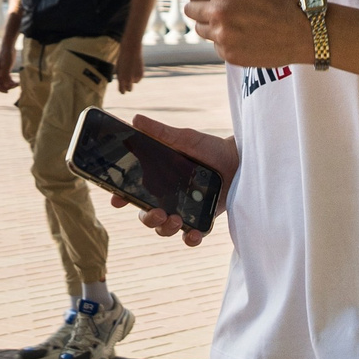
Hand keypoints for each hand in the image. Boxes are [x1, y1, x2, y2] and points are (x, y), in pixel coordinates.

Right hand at [0, 34, 17, 94]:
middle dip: (7, 86)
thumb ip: (5, 75)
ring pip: (3, 82)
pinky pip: (6, 78)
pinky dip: (11, 81)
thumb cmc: (6, 55)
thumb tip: (6, 85)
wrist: (9, 46)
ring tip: (17, 84)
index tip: (8, 92)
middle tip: (15, 86)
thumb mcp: (6, 65)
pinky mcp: (4, 70)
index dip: (0, 89)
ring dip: (10, 84)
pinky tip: (17, 81)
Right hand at [109, 115, 239, 247]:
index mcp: (159, 178)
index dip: (122, 198)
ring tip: (175, 220)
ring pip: (165, 228)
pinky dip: (190, 239)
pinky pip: (192, 236)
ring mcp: (184, 209)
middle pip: (147, 215)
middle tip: (157, 212)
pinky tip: (193, 234)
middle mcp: (168, 196)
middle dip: (147, 218)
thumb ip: (161, 132)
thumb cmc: (211, 148)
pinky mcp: (202, 219)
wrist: (241, 159)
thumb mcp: (185, 138)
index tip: (117, 201)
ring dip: (165, 228)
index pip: (134, 191)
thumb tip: (136, 119)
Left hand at [115, 36, 145, 94]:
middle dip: (128, 87)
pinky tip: (135, 68)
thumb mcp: (118, 68)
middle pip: (129, 89)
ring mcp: (136, 77)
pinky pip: (139, 78)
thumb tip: (122, 83)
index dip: (122, 90)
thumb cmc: (122, 58)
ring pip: (135, 82)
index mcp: (121, 79)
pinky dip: (137, 75)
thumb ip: (120, 77)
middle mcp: (128, 80)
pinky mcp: (141, 74)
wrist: (131, 49)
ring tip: (131, 69)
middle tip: (127, 82)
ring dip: (133, 79)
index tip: (122, 89)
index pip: (122, 91)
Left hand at [181, 0, 313, 67]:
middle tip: (228, 6)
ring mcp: (223, 35)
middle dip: (205, 5)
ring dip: (213, 24)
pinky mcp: (229, 54)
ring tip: (238, 20)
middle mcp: (219, 12)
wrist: (304, 29)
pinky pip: (215, 44)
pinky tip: (246, 34)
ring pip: (200, 28)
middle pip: (190, 9)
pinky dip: (226, 40)